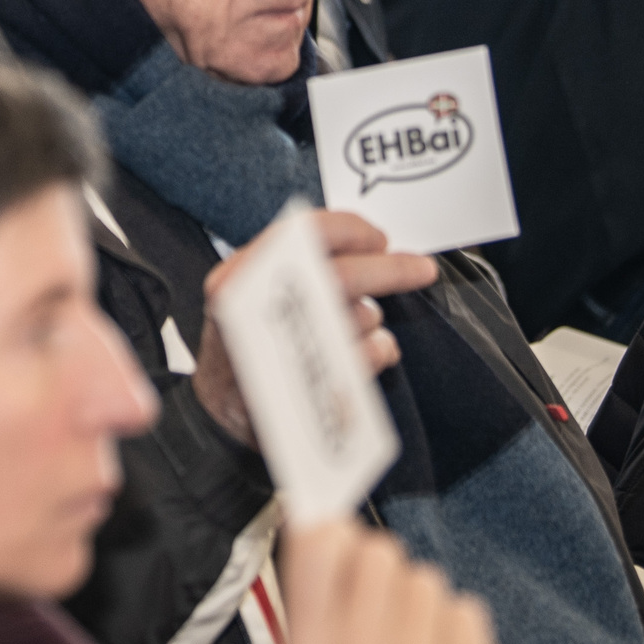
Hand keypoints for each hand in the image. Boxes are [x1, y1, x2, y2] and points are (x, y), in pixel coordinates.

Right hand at [193, 210, 436, 445]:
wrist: (221, 413)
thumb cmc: (243, 349)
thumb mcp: (249, 293)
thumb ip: (293, 268)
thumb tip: (364, 247)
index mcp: (242, 273)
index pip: (303, 233)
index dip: (350, 230)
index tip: (379, 239)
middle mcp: (256, 307)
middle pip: (339, 276)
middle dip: (390, 270)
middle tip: (422, 269)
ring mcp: (282, 350)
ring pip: (355, 318)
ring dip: (372, 318)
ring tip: (361, 324)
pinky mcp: (306, 387)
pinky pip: (364, 359)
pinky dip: (378, 351)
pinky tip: (371, 352)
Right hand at [279, 521, 507, 643]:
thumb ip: (313, 595)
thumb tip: (313, 512)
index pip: (318, 544)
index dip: (335, 533)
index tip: (341, 542)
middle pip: (380, 552)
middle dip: (385, 575)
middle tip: (384, 617)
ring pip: (426, 579)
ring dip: (424, 606)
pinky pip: (465, 609)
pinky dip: (459, 631)